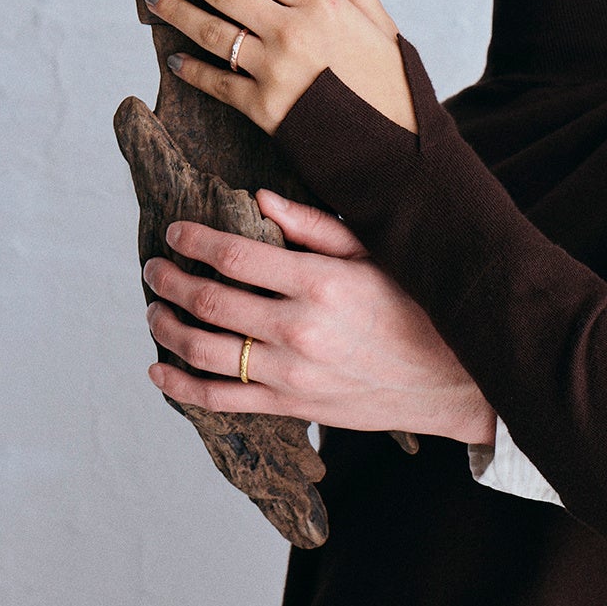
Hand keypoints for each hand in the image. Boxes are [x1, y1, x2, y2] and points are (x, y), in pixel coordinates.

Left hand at [140, 0, 415, 133]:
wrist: (399, 154)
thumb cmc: (396, 92)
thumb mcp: (386, 31)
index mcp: (324, 3)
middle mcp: (293, 30)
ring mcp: (274, 71)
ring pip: (209, 30)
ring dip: (174, 11)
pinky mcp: (263, 109)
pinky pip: (215, 82)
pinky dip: (190, 70)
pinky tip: (175, 60)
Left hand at [142, 190, 494, 443]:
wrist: (452, 380)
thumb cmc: (417, 307)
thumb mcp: (376, 256)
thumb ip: (315, 227)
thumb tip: (260, 199)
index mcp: (320, 282)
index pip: (233, 256)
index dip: (193, 241)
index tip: (173, 232)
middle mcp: (298, 329)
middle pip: (208, 302)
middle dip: (168, 281)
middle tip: (153, 269)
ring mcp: (291, 374)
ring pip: (202, 352)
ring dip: (166, 329)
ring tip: (155, 311)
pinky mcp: (291, 406)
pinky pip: (219, 399)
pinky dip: (180, 385)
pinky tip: (161, 369)